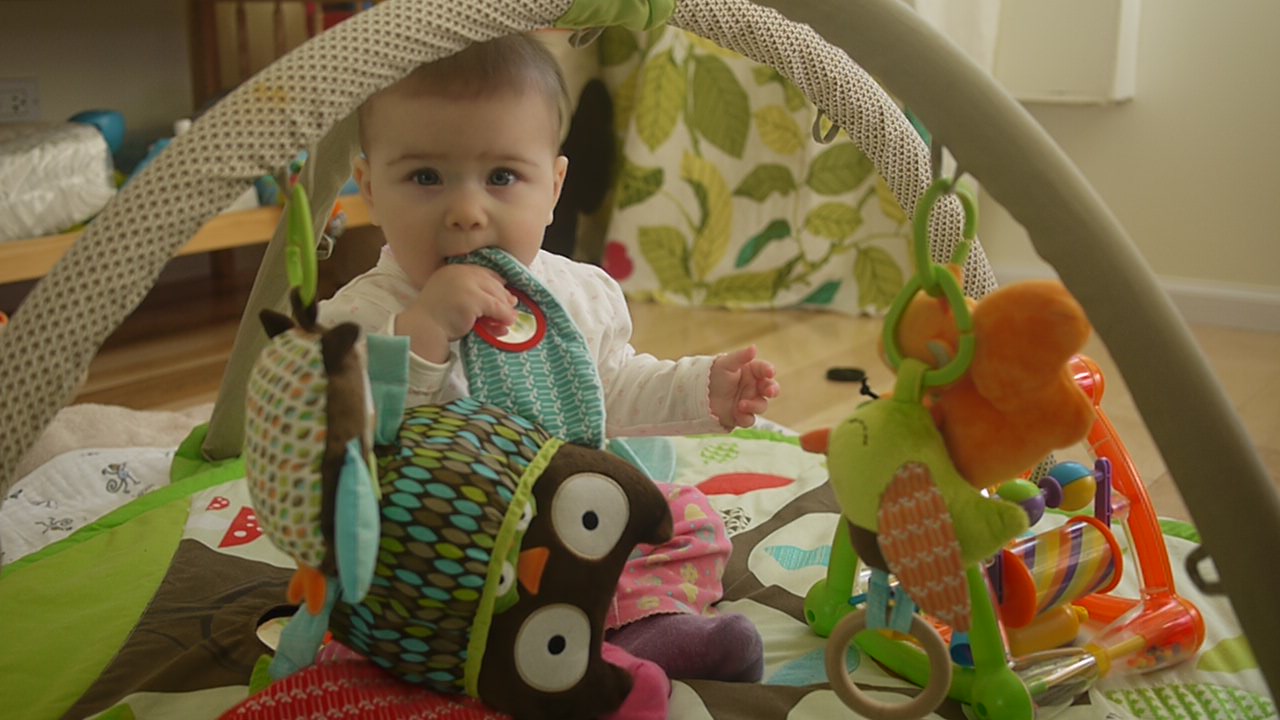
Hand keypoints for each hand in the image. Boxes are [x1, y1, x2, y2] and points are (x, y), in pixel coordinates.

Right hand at [395, 264, 516, 361]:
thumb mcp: (452, 299)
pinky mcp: (473, 299)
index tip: (503, 293)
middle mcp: (460, 273)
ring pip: (495, 295)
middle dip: (503, 296)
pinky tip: (507, 326)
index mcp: (452, 270)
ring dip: (506, 308)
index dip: (495, 283)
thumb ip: (471, 295)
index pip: (481, 272)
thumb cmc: (436, 319)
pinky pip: (496, 308)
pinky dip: (504, 316)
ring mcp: (467, 284)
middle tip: (512, 306)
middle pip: (491, 282)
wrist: (423, 330)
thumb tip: (506, 299)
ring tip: (510, 320)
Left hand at [709, 345, 779, 429]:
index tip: (769, 372)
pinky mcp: (741, 416)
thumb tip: (754, 348)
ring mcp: (748, 401)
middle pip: (769, 389)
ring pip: (761, 405)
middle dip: (772, 390)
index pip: (764, 370)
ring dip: (754, 405)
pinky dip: (745, 417)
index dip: (768, 370)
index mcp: (751, 372)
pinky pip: (749, 419)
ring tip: (741, 404)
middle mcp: (753, 387)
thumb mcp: (726, 363)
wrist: (697, 393)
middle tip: (769, 391)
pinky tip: (737, 413)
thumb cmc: (713, 374)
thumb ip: (741, 357)